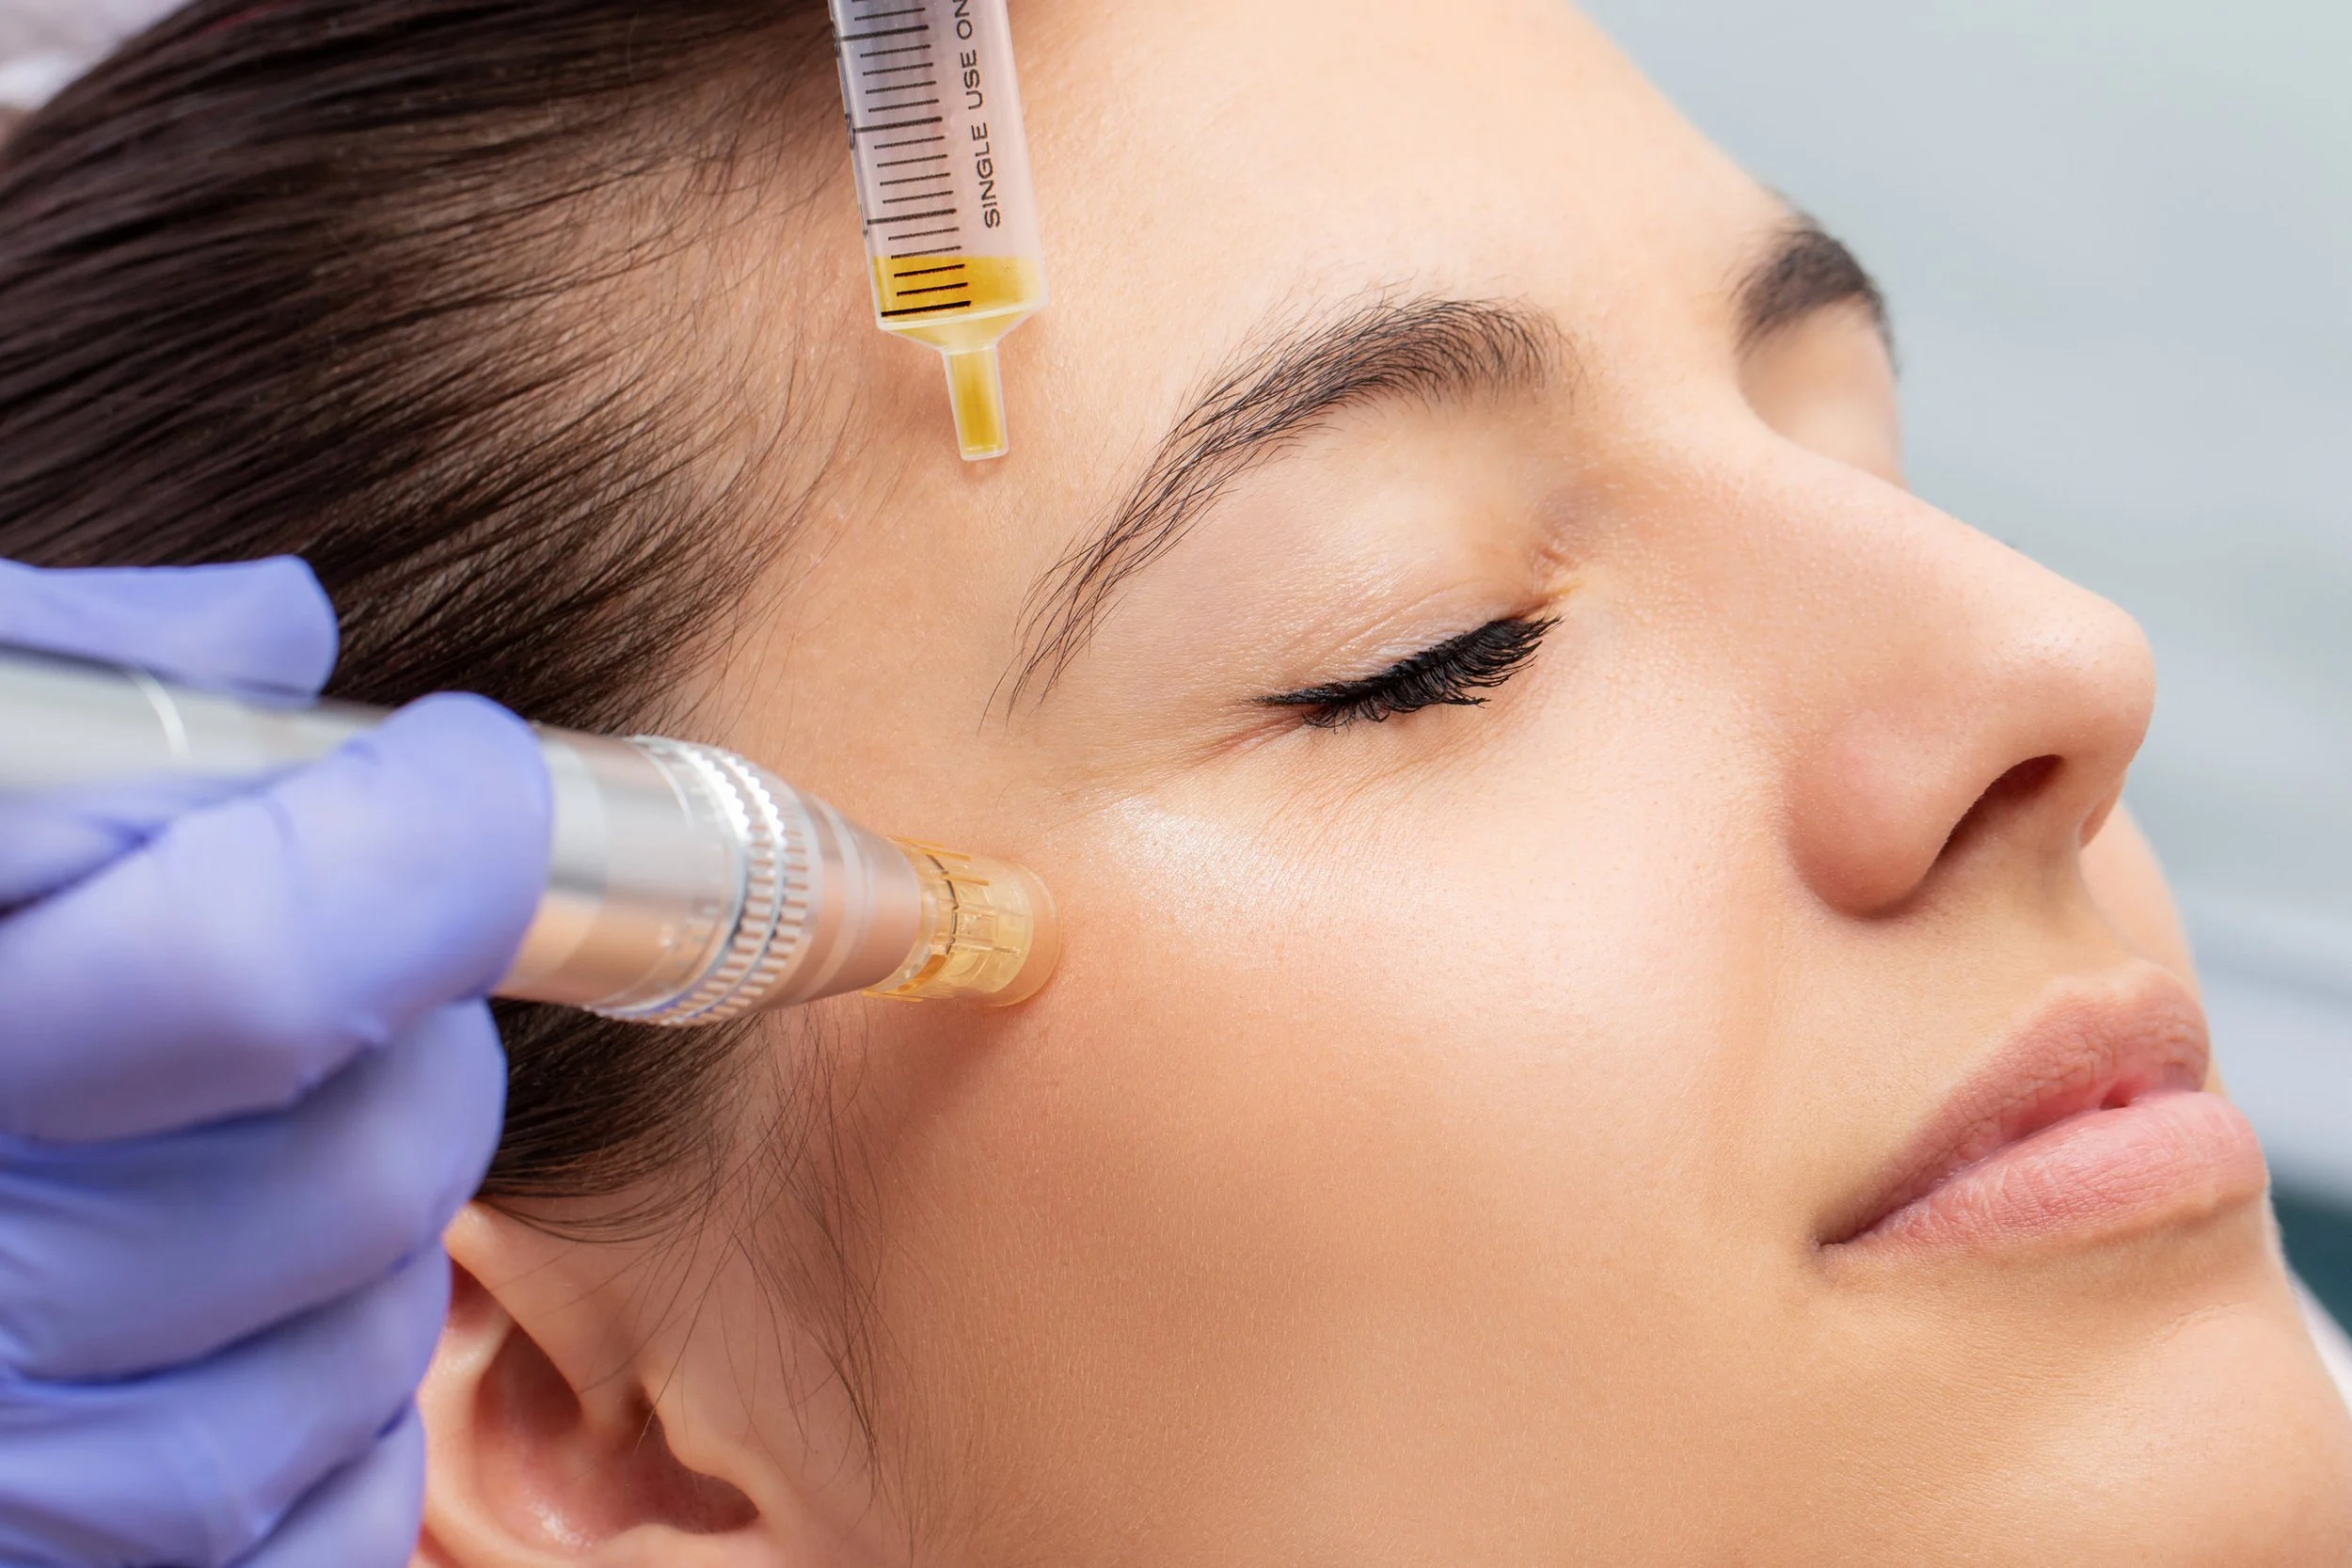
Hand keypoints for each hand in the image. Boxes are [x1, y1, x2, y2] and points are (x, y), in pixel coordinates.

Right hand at [0, 560, 549, 1565]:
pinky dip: (341, 1431)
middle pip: (352, 1176)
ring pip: (350, 1362)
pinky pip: (315, 1537)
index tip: (465, 777)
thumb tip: (272, 636)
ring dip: (377, 1237)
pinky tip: (244, 1325)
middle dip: (422, 1044)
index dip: (430, 849)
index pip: (251, 964)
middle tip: (365, 975)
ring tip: (261, 1150)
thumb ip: (45, 683)